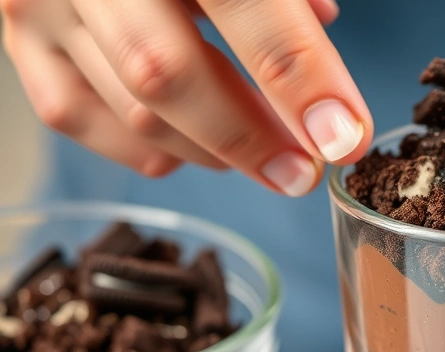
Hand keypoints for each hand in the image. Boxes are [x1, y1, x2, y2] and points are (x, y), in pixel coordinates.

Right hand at [1, 0, 373, 196]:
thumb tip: (322, 41)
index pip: (249, 8)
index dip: (304, 80)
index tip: (344, 136)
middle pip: (171, 75)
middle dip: (250, 139)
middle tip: (303, 173)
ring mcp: (42, 4)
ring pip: (134, 109)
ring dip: (212, 150)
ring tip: (263, 154)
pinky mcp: (19, 41)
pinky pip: (84, 118)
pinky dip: (151, 146)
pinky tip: (195, 143)